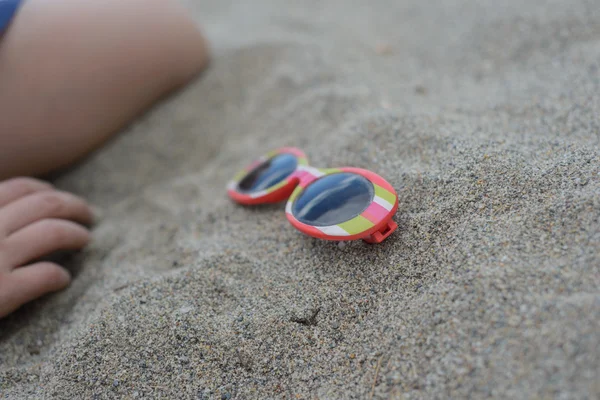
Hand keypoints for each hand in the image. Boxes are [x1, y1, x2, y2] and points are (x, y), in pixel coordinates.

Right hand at [0, 178, 92, 317]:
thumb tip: (4, 210)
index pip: (20, 189)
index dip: (48, 191)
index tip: (60, 196)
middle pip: (47, 205)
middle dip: (76, 206)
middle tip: (90, 214)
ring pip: (54, 233)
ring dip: (78, 233)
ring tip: (86, 240)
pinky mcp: (1, 293)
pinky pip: (45, 275)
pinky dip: (59, 276)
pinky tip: (62, 281)